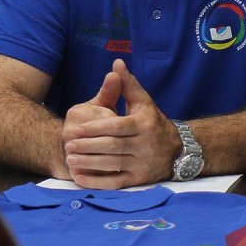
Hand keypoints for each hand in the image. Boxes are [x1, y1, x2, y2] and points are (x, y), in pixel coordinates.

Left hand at [61, 59, 179, 187]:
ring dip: (90, 164)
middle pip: (113, 147)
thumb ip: (127, 84)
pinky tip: (80, 178)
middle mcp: (146, 145)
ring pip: (113, 165)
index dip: (96, 128)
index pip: (117, 127)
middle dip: (88, 147)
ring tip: (70, 159)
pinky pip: (117, 183)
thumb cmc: (153, 122)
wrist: (177, 151)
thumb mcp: (143, 102)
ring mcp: (143, 164)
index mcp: (145, 124)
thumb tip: (116, 63)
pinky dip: (98, 182)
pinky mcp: (140, 180)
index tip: (76, 128)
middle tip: (68, 145)